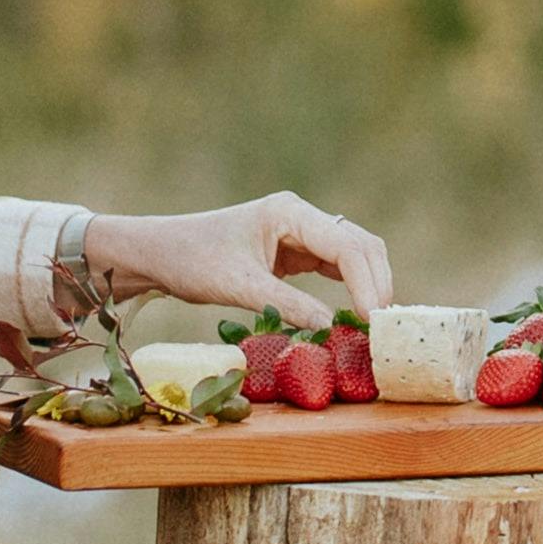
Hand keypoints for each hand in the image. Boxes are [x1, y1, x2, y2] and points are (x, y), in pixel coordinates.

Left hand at [86, 192, 395, 320]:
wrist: (161, 253)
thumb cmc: (192, 261)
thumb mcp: (239, 286)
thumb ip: (287, 306)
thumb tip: (332, 330)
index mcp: (290, 213)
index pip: (347, 245)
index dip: (367, 283)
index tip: (372, 321)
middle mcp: (302, 218)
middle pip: (361, 245)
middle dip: (377, 284)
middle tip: (382, 328)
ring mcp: (301, 233)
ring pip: (354, 256)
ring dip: (368, 287)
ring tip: (373, 326)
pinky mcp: (296, 252)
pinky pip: (336, 268)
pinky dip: (350, 289)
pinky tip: (354, 316)